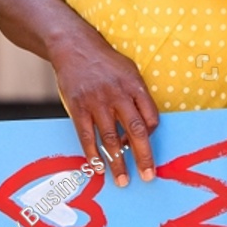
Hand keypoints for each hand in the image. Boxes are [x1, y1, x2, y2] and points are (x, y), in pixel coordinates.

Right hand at [50, 31, 158, 185]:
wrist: (73, 46)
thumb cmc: (105, 62)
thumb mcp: (130, 71)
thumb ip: (139, 97)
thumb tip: (146, 128)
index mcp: (135, 86)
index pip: (151, 118)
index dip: (152, 136)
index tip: (148, 148)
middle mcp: (118, 95)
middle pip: (135, 131)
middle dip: (143, 157)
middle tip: (148, 176)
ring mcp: (97, 102)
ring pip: (110, 138)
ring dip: (117, 162)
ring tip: (122, 180)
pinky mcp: (78, 107)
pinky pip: (86, 136)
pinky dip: (93, 154)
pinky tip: (98, 168)